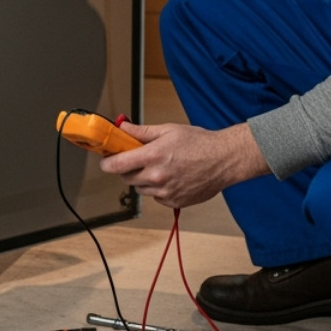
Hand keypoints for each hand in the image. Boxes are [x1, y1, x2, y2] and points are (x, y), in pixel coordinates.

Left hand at [98, 121, 268, 208]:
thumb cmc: (199, 143)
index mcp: (152, 157)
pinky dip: (158, 189)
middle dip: (128, 169)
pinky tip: (172, 177)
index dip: (107, 163)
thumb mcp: (168, 130)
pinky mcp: (174, 202)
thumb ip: (141, 132)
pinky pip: (156, 197)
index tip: (106, 160)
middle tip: (139, 159)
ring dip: (144, 180)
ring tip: (161, 167)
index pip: (116, 166)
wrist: (224, 160)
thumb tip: (122, 127)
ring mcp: (165, 192)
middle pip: (126, 178)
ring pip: (141, 189)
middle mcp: (156, 177)